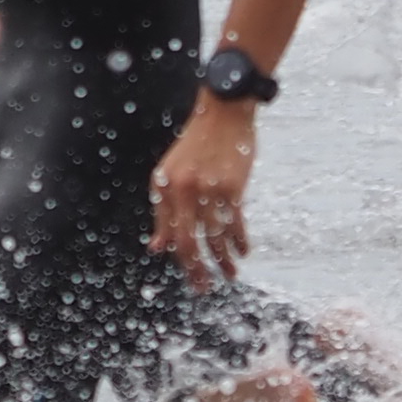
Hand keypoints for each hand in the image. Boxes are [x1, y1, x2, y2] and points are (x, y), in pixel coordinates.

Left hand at [150, 95, 260, 285]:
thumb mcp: (170, 176)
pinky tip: (243, 252)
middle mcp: (183, 191)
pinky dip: (240, 241)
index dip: (182, 259)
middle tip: (204, 287)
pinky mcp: (232, 187)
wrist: (223, 114)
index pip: (171, 235)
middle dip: (197, 270)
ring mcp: (208, 189)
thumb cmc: (196, 147)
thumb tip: (157, 249)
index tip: (192, 274)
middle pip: (188, 242)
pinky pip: (235, 223)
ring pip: (214, 237)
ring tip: (230, 275)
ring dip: (223, 261)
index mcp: (165, 188)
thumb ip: (163, 213)